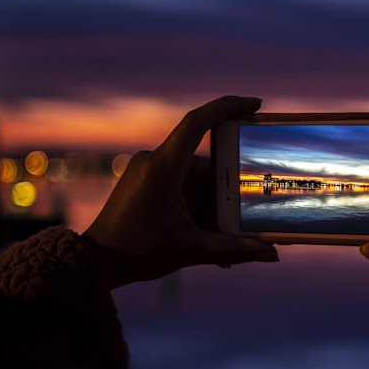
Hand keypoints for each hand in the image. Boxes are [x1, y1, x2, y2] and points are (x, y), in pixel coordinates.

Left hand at [83, 96, 278, 289]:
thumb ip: (233, 250)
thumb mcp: (190, 250)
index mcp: (162, 166)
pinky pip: (184, 188)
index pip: (197, 122)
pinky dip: (199, 208)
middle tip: (253, 206)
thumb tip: (272, 254)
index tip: (256, 104)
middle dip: (229, 188)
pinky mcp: (148, 184)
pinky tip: (210, 234)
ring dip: (214, 206)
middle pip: (207, 163)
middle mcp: (155, 162)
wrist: (97, 264)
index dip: (228, 107)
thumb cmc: (135, 252)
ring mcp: (150, 172)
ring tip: (229, 234)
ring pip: (197, 180)